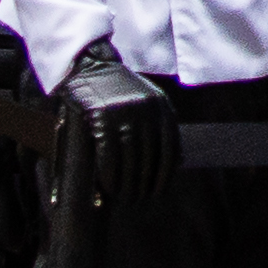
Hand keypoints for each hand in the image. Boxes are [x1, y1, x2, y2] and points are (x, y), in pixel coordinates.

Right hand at [58, 41, 180, 207]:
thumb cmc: (120, 93)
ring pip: (130, 159)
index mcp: (162, 107)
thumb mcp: (149, 104)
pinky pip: (108, 154)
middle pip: (149, 158)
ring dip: (127, 184)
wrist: (91, 67)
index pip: (170, 149)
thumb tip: (177, 164)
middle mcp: (146, 109)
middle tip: (136, 200)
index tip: (157, 193)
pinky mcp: (100, 116)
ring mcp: (124, 112)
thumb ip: (161, 128)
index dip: (164, 175)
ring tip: (124, 197)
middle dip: (143, 184)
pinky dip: (109, 175)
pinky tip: (109, 187)